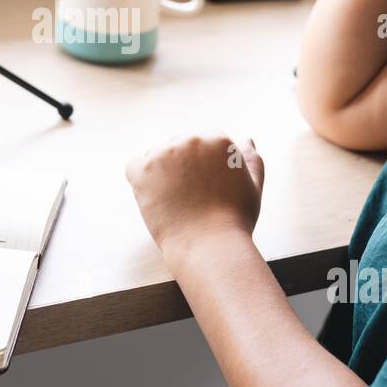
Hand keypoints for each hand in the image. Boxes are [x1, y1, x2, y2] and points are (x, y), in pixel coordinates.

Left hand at [124, 134, 264, 261]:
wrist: (210, 246)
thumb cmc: (234, 221)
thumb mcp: (252, 187)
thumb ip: (252, 160)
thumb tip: (247, 140)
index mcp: (218, 140)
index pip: (202, 143)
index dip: (202, 168)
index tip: (205, 189)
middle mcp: (191, 140)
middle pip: (178, 146)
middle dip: (181, 168)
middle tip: (189, 198)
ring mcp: (165, 153)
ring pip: (155, 155)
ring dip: (160, 173)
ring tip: (175, 201)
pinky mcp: (143, 170)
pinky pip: (134, 167)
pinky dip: (140, 182)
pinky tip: (155, 199)